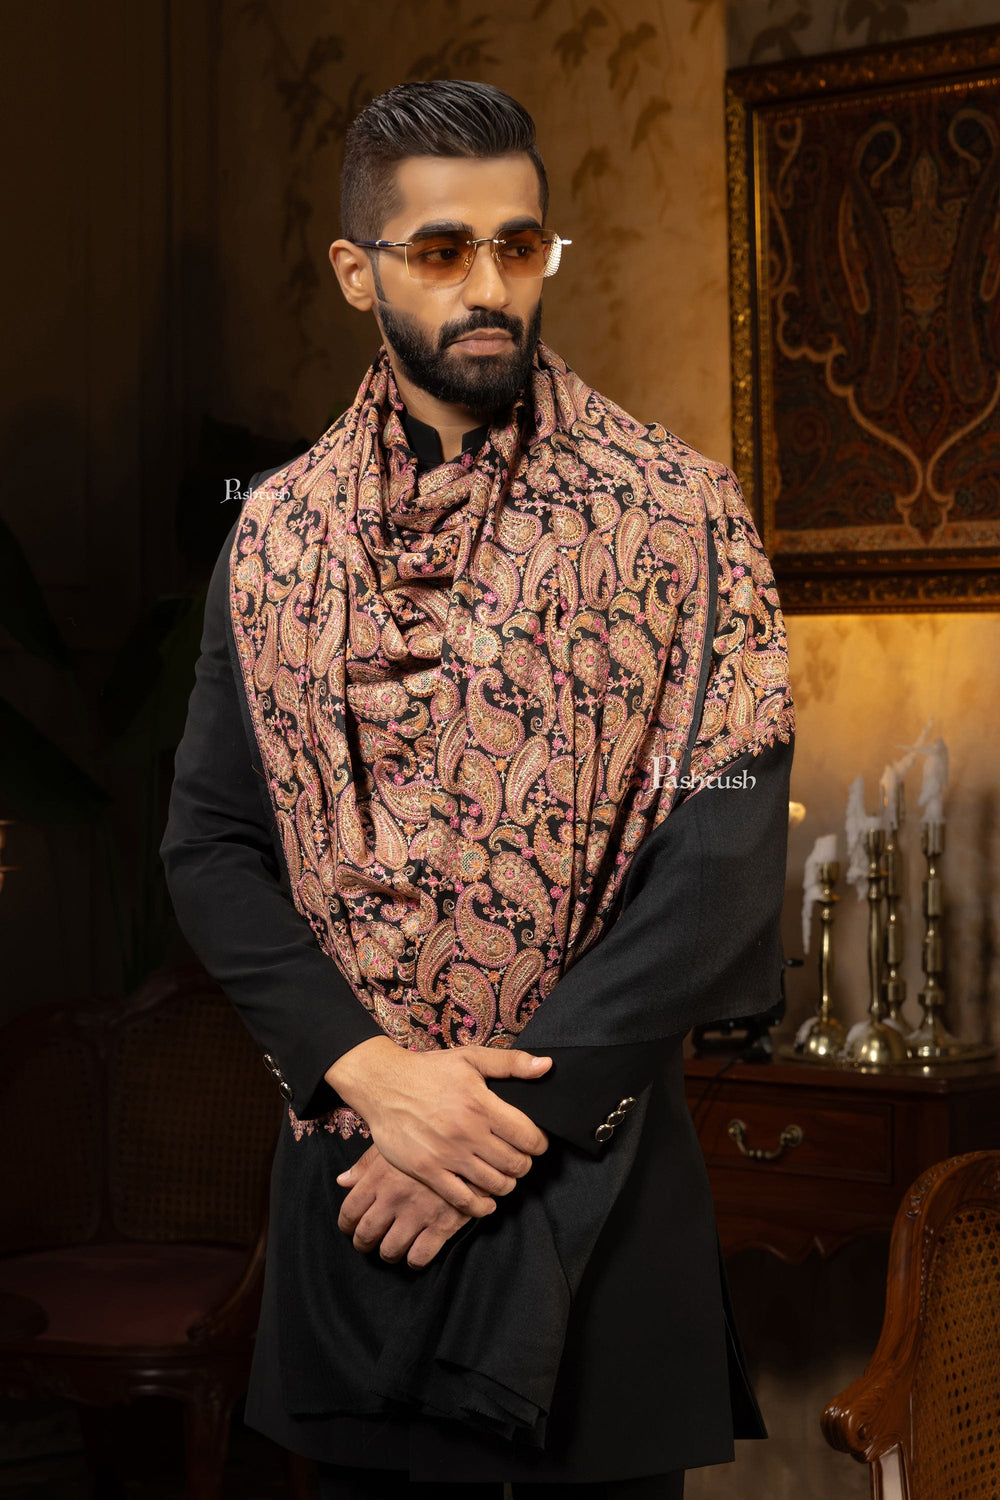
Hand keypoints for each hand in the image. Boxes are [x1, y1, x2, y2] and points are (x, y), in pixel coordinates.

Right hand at [324, 1038, 550, 1214]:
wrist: (382, 1084)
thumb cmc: (429, 1069)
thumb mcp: (471, 1057)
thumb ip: (511, 1062)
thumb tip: (547, 1066)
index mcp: (481, 1104)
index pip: (528, 1137)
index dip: (538, 1143)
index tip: (535, 1143)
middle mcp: (467, 1132)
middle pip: (515, 1164)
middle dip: (524, 1164)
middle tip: (518, 1159)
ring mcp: (446, 1154)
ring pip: (494, 1184)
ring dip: (506, 1184)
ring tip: (502, 1175)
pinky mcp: (427, 1171)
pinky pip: (463, 1200)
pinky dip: (480, 1206)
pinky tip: (485, 1200)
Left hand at [336, 1143, 482, 1267]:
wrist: (473, 1145)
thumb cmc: (429, 1142)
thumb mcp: (395, 1144)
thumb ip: (366, 1164)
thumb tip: (342, 1181)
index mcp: (379, 1176)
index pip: (349, 1211)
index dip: (346, 1225)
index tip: (350, 1227)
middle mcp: (394, 1197)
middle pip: (366, 1235)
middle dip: (364, 1243)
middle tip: (368, 1242)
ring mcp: (418, 1213)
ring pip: (390, 1251)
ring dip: (388, 1253)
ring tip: (392, 1247)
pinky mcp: (441, 1225)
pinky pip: (419, 1257)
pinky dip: (414, 1260)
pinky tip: (416, 1251)